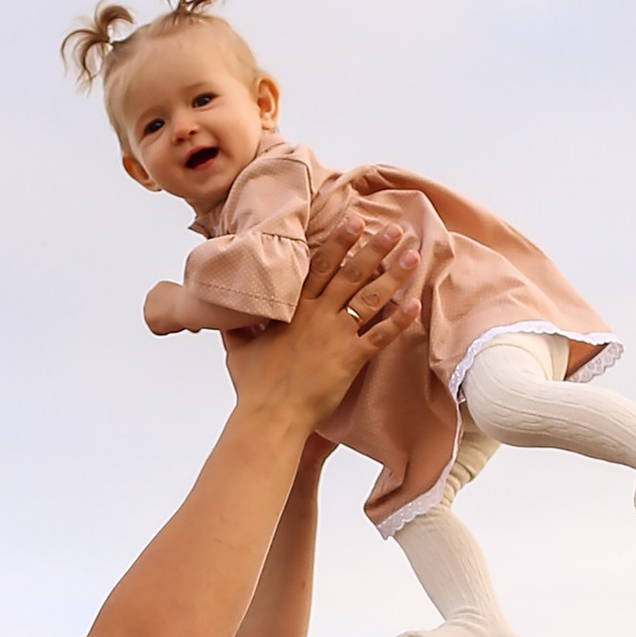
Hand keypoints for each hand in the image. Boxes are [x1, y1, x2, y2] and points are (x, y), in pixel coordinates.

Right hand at [224, 220, 421, 431]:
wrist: (270, 415)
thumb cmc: (254, 386)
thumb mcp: (238, 348)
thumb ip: (235, 325)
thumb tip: (220, 312)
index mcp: (294, 308)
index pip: (320, 266)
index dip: (339, 241)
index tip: (355, 221)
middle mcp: (317, 315)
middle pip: (351, 273)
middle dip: (374, 248)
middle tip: (394, 229)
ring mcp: (336, 335)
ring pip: (370, 297)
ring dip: (393, 275)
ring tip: (412, 254)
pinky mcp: (351, 359)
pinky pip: (380, 335)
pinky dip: (399, 320)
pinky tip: (415, 304)